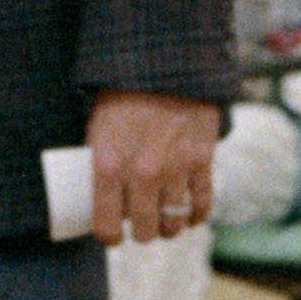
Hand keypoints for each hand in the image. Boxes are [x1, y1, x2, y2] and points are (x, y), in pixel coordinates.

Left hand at [87, 88, 218, 244]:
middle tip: (142, 224)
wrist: (164, 63)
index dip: (109, 236)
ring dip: (169, 226)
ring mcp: (175, 169)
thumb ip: (101, 163)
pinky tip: (189, 214)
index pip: (106, 226)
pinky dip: (195, 215)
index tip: (113, 234)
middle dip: (142, 232)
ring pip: (173, 222)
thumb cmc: (124, 94)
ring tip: (165, 220)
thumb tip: (102, 197)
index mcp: (108, 165)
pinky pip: (202, 205)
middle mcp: (142, 173)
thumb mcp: (98, 127)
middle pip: (145, 230)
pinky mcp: (202, 160)